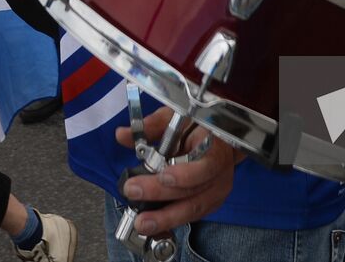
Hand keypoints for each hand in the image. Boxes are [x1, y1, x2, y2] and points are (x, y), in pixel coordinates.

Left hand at [116, 107, 238, 234]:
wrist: (222, 143)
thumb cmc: (198, 129)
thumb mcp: (178, 118)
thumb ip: (151, 126)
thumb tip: (122, 134)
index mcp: (216, 148)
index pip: (206, 165)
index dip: (185, 174)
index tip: (162, 176)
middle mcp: (220, 174)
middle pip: (193, 191)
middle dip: (160, 194)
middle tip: (133, 192)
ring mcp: (217, 193)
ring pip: (192, 210)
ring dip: (165, 218)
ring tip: (142, 223)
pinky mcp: (209, 205)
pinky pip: (190, 217)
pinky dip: (171, 222)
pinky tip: (153, 226)